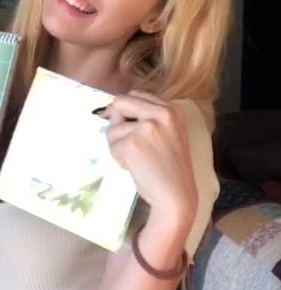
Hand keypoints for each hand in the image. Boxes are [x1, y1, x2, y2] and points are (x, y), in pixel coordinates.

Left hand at [103, 89, 197, 223]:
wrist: (176, 195)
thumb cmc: (170, 169)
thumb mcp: (168, 133)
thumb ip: (148, 118)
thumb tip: (113, 109)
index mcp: (173, 109)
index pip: (137, 94)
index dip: (124, 108)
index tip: (121, 122)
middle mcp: (162, 113)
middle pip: (121, 101)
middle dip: (115, 120)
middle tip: (119, 138)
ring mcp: (147, 127)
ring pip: (113, 127)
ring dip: (116, 145)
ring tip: (133, 159)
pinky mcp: (132, 143)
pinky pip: (112, 145)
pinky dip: (117, 158)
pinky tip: (132, 167)